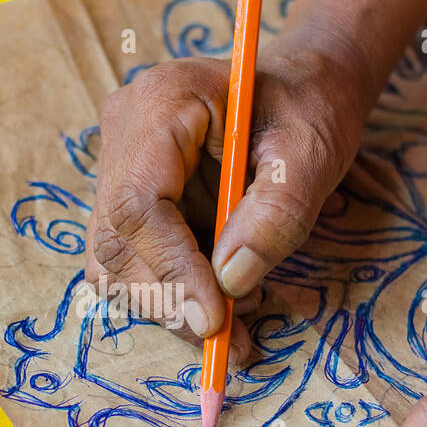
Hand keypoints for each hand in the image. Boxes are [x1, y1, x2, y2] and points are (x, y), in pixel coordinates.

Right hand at [88, 33, 368, 353]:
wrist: (302, 87)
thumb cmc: (310, 106)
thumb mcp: (312, 153)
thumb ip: (277, 213)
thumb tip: (231, 281)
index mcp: (161, 103)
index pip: (138, 204)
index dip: (171, 270)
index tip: (214, 320)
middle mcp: (123, 132)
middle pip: (115, 240)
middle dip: (170, 300)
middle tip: (231, 338)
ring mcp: (118, 164)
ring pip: (114, 261)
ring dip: (170, 306)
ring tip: (237, 320)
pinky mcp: (128, 197)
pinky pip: (133, 261)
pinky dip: (173, 295)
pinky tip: (221, 305)